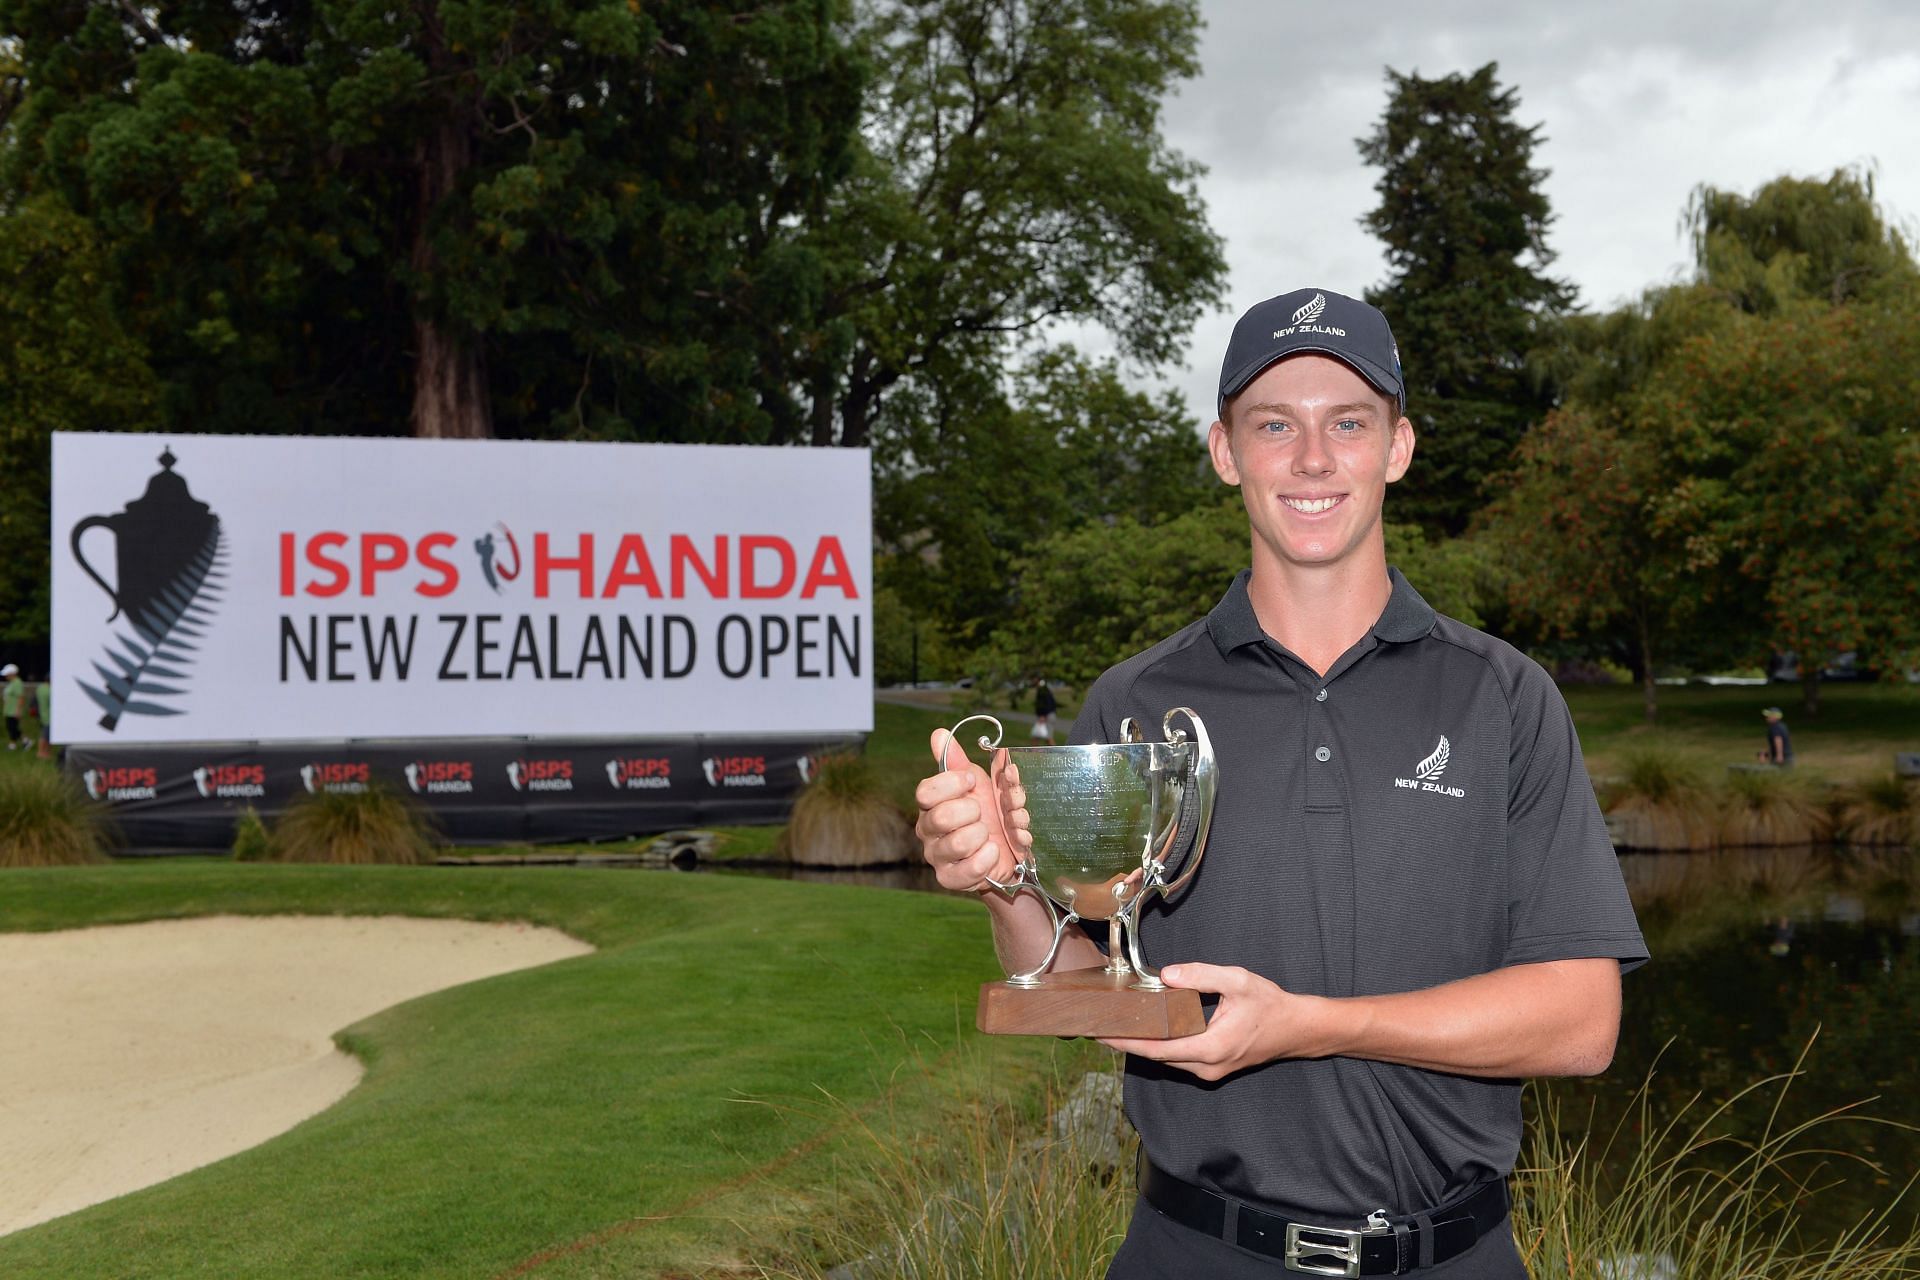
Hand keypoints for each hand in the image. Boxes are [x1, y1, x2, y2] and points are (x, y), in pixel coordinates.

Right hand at [913, 728, 1031, 893]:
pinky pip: (966, 870)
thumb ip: (957, 761)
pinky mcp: (950, 879)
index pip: (925, 792)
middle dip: (972, 811)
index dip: (952, 784)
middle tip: (983, 812)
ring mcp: (937, 856)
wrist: (1007, 850)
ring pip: (956, 843)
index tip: (972, 781)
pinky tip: (992, 851)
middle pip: (940, 818)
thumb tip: (939, 734)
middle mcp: (928, 830)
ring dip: (982, 835)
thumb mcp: (977, 783)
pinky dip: (986, 858)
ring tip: (989, 834)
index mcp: (930, 804)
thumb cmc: (989, 812)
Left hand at [1099, 963, 1334, 1081]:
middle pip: (1156, 1057)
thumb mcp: (1237, 981)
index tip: (1100, 1035)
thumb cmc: (1270, 1006)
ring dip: (1144, 1044)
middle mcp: (1207, 1066)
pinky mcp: (1213, 1067)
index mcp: (1210, 1047)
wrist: (1297, 1029)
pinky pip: (1179, 1057)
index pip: (1156, 1049)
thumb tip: (1166, 976)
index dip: (1126, 1043)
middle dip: (1128, 1042)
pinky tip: (1148, 1029)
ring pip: (1167, 1059)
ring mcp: (1210, 1070)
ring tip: (1117, 1026)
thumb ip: (1201, 975)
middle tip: (1100, 1026)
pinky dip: (1161, 1044)